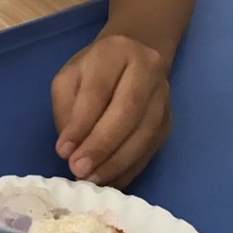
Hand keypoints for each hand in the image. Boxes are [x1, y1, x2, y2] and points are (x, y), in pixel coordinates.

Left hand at [51, 34, 171, 189]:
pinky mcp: (169, 120)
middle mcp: (147, 70)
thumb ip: (66, 108)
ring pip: (143, 134)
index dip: (81, 124)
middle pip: (127, 112)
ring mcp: (162, 97)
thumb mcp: (70, 77)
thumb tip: (71, 148)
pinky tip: (110, 181)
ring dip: (116, 163)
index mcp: (116, 52)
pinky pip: (150, 149)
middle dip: (101, 146)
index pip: (98, 91)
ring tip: (92, 179)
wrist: (134, 56)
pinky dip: (129, 169)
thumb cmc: (94, 69)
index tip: (63, 151)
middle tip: (79, 170)